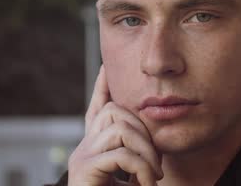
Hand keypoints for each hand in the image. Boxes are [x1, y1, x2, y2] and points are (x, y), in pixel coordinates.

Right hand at [67, 66, 162, 185]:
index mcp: (93, 148)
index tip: (105, 67)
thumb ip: (138, 155)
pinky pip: (121, 155)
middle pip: (113, 112)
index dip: (102, 87)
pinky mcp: (84, 168)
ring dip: (146, 152)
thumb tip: (158, 139)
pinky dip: (141, 169)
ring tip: (154, 176)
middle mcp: (83, 148)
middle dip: (143, 131)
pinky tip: (147, 183)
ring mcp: (82, 156)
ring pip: (119, 129)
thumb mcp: (133, 174)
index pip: (97, 109)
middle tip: (157, 163)